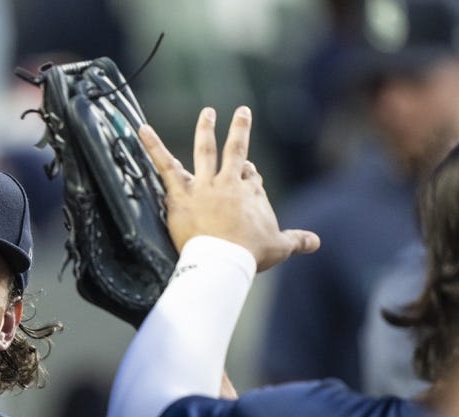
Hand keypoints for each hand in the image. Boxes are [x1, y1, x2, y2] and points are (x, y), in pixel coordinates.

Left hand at [138, 106, 318, 270]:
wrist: (224, 260)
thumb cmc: (250, 254)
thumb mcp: (279, 246)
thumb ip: (297, 240)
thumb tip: (316, 242)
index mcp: (252, 193)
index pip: (252, 176)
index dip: (250, 176)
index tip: (249, 175)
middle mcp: (229, 183)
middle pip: (236, 151)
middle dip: (240, 130)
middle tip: (241, 113)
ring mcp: (205, 185)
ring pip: (206, 150)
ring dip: (205, 129)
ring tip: (207, 113)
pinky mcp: (181, 193)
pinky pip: (164, 165)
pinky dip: (152, 146)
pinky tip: (142, 129)